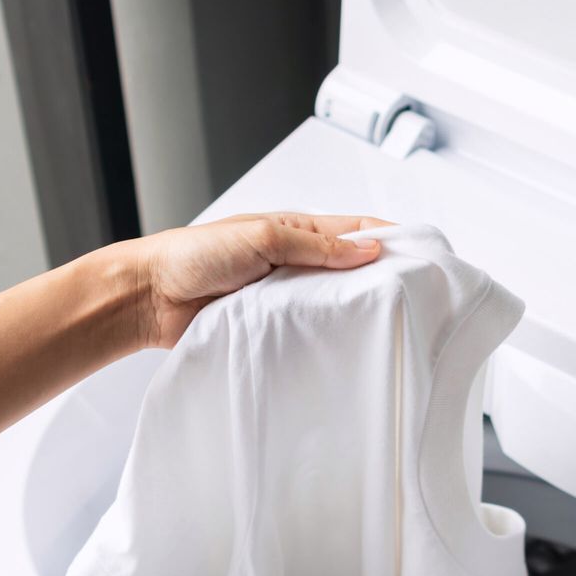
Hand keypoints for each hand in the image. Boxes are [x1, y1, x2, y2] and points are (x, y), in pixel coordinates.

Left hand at [132, 212, 390, 347]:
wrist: (150, 297)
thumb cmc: (195, 255)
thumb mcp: (263, 237)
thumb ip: (316, 246)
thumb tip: (369, 250)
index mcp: (298, 230)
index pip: (358, 229)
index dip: (393, 237)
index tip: (425, 254)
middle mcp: (297, 262)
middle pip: (353, 270)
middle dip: (382, 279)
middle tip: (415, 297)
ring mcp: (286, 297)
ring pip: (333, 303)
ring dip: (354, 311)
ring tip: (388, 324)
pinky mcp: (273, 327)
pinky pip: (308, 331)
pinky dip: (326, 336)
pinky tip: (345, 346)